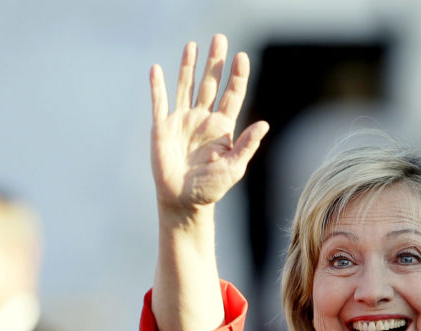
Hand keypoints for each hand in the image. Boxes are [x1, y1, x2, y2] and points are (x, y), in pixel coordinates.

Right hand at [149, 36, 268, 220]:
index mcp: (222, 128)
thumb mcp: (234, 168)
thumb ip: (247, 145)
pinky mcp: (163, 127)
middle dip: (215, 62)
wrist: (183, 202)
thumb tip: (264, 124)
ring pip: (186, 86)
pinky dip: (157, 86)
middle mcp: (203, 119)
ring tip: (193, 45)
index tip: (242, 56)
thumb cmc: (211, 188)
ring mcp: (182, 121)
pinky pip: (159, 102)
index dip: (237, 76)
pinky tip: (156, 69)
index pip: (232, 95)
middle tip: (220, 39)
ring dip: (189, 66)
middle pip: (210, 83)